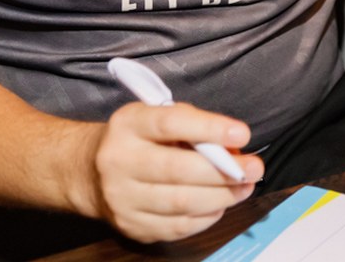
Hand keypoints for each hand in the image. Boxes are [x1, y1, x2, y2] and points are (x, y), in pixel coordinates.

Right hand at [81, 102, 263, 242]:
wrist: (90, 172)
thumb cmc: (139, 139)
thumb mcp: (157, 117)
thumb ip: (193, 126)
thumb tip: (233, 147)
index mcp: (128, 125)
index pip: (170, 124)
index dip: (209, 129)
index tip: (242, 133)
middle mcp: (119, 161)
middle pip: (177, 170)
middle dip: (223, 171)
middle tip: (254, 168)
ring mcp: (121, 198)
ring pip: (180, 202)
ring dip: (221, 197)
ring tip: (244, 187)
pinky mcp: (130, 225)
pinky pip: (176, 227)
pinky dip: (205, 217)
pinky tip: (220, 205)